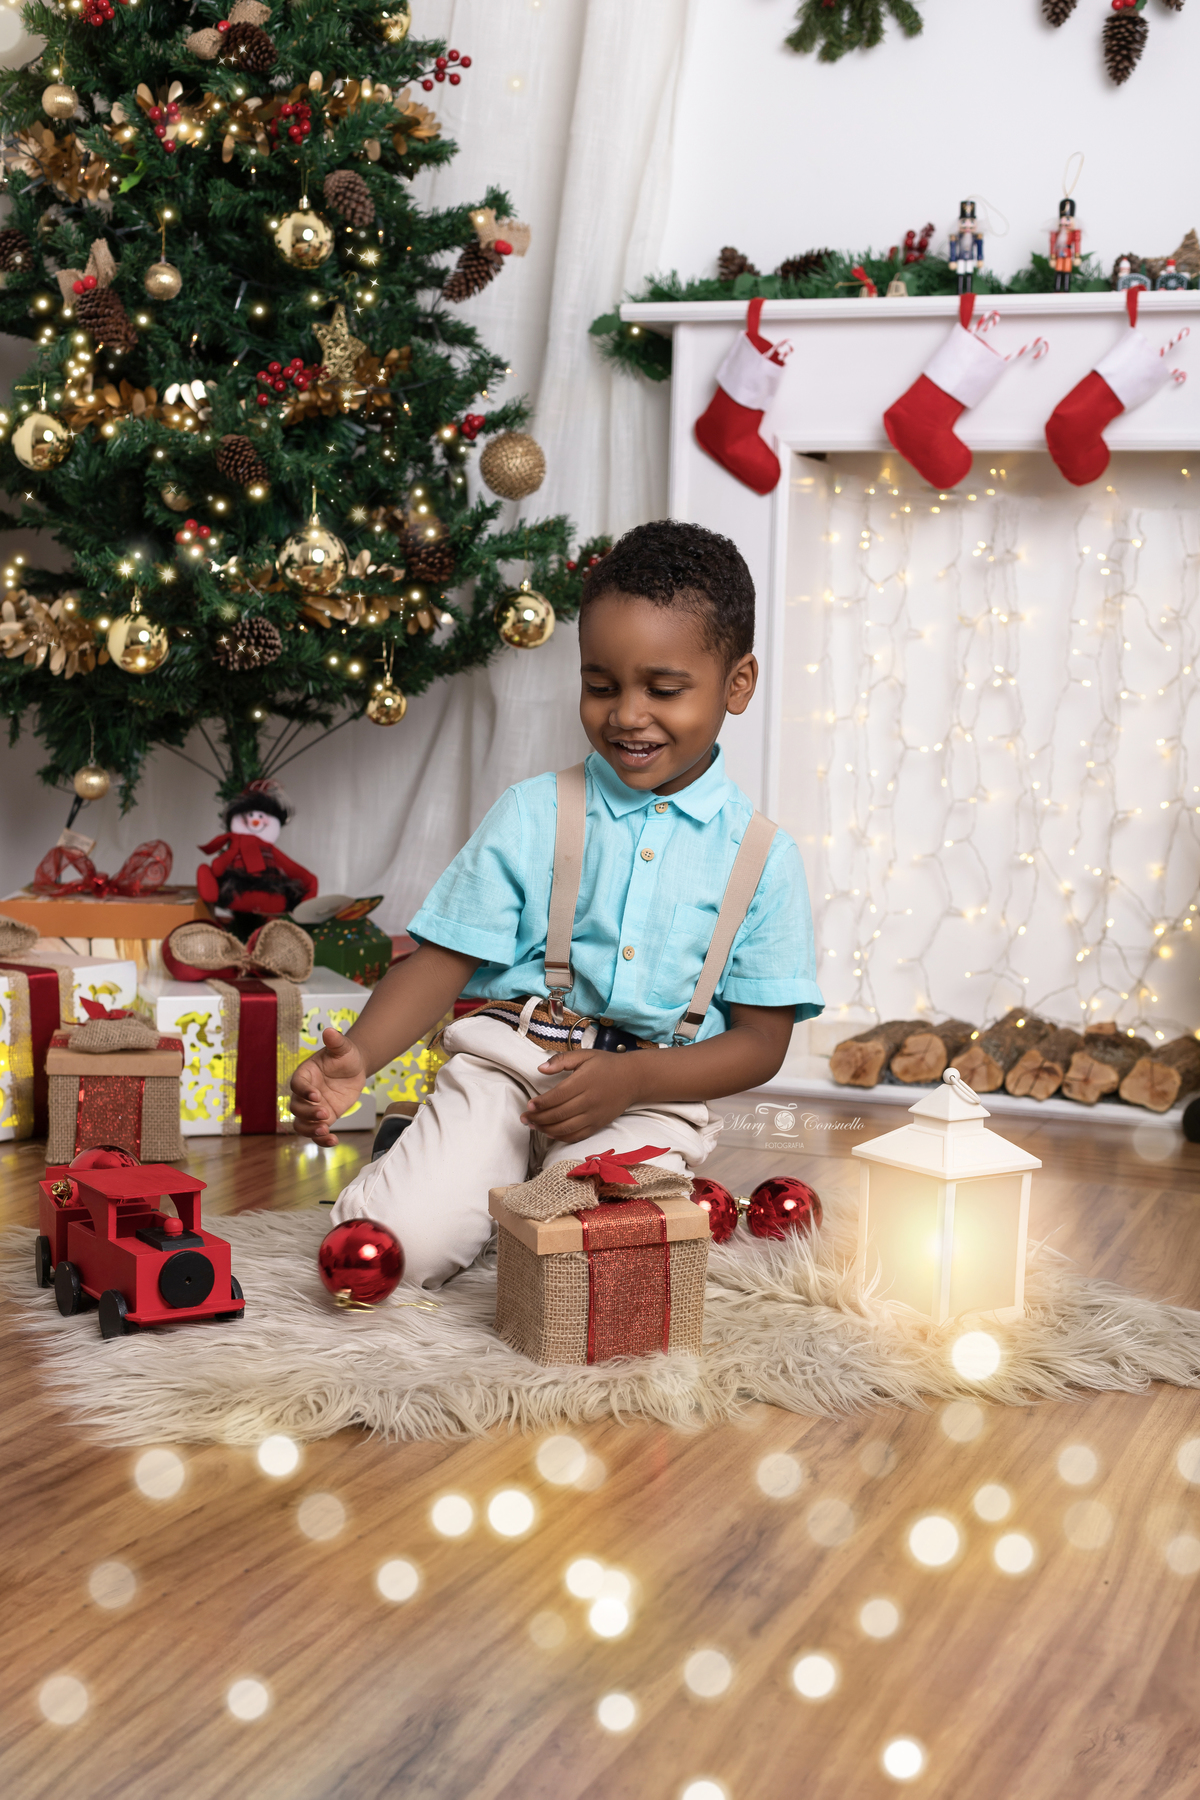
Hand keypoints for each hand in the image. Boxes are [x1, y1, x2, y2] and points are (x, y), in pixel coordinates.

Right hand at [289, 1027, 366, 1145]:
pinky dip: (322, 1140)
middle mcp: (304, 1093)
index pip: (297, 1084)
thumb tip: (330, 1031)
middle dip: (308, 1113)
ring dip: (310, 1130)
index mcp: (305, 1074)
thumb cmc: (345, 1056)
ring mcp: (312, 1107)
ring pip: (301, 1124)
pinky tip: (333, 1141)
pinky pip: (317, 1132)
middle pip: (296, 1107)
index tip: (316, 1096)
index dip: (304, 1091)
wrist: (354, 1069)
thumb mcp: (343, 1048)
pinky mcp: (323, 1118)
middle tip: (325, 1114)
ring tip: (325, 1131)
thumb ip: (336, 1042)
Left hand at [522, 1049, 638, 1143]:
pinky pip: (577, 1135)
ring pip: (566, 1128)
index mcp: (584, 1081)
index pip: (557, 1096)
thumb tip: (540, 1068)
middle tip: (524, 1118)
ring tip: (533, 1126)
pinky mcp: (599, 1125)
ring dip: (546, 1129)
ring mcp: (594, 1115)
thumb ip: (561, 1060)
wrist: (634, 1078)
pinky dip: (562, 1137)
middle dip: (538, 1118)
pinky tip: (549, 1133)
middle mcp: (589, 1100)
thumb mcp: (585, 1055)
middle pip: (558, 1114)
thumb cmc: (607, 1064)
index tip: (529, 1104)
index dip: (541, 1103)